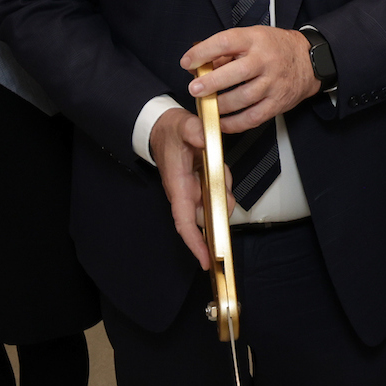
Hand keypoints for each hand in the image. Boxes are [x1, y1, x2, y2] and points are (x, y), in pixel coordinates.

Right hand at [150, 109, 211, 269]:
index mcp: (178, 186)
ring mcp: (194, 191)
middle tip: (219, 178)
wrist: (164, 128)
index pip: (185, 222)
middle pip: (207, 215)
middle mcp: (185, 194)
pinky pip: (218, 189)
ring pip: (216, 202)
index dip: (195, 243)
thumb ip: (193, 131)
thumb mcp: (182, 125)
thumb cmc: (170, 133)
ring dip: (222, 187)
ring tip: (213, 163)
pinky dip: (222, 179)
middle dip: (219, 206)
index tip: (206, 260)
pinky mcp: (201, 186)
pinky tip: (215, 164)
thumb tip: (202, 137)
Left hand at [181, 27, 317, 133]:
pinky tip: (221, 122)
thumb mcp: (252, 38)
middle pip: (236, 73)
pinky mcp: (277, 103)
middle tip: (194, 89)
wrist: (309, 61)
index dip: (203, 52)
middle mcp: (265, 60)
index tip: (188, 62)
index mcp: (255, 40)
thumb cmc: (275, 48)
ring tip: (206, 105)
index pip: (226, 42)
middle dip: (211, 83)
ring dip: (220, 105)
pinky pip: (253, 117)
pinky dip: (234, 123)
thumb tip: (197, 65)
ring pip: (243, 98)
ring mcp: (273, 83)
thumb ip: (225, 51)